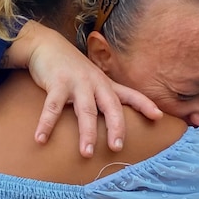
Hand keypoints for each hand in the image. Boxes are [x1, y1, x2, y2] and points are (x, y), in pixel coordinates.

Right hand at [9, 21, 162, 156]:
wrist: (46, 45)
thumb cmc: (71, 68)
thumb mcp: (92, 80)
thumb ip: (103, 96)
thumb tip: (115, 119)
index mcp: (105, 84)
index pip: (129, 94)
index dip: (144, 104)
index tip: (158, 116)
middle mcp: (95, 83)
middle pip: (111, 107)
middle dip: (116, 127)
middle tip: (117, 147)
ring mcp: (77, 82)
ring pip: (85, 111)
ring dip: (87, 133)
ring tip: (86, 154)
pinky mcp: (57, 83)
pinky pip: (52, 107)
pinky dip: (46, 125)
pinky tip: (40, 139)